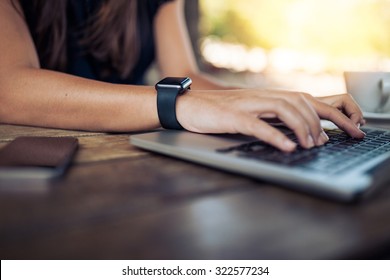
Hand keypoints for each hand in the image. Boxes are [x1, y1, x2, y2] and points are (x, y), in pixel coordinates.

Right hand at [176, 89, 365, 151]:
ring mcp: (246, 105)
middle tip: (322, 142)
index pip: (301, 99)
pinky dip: (276, 136)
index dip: (321, 114)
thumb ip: (266, 119)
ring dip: (301, 127)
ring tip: (309, 144)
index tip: (330, 133)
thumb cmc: (215, 113)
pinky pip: (259, 124)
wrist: (187, 106)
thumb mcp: (246, 113)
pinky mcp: (232, 117)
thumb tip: (288, 134)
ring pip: (284, 109)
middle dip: (317, 122)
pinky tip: (288, 146)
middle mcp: (259, 96)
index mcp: (264, 96)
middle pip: (299, 101)